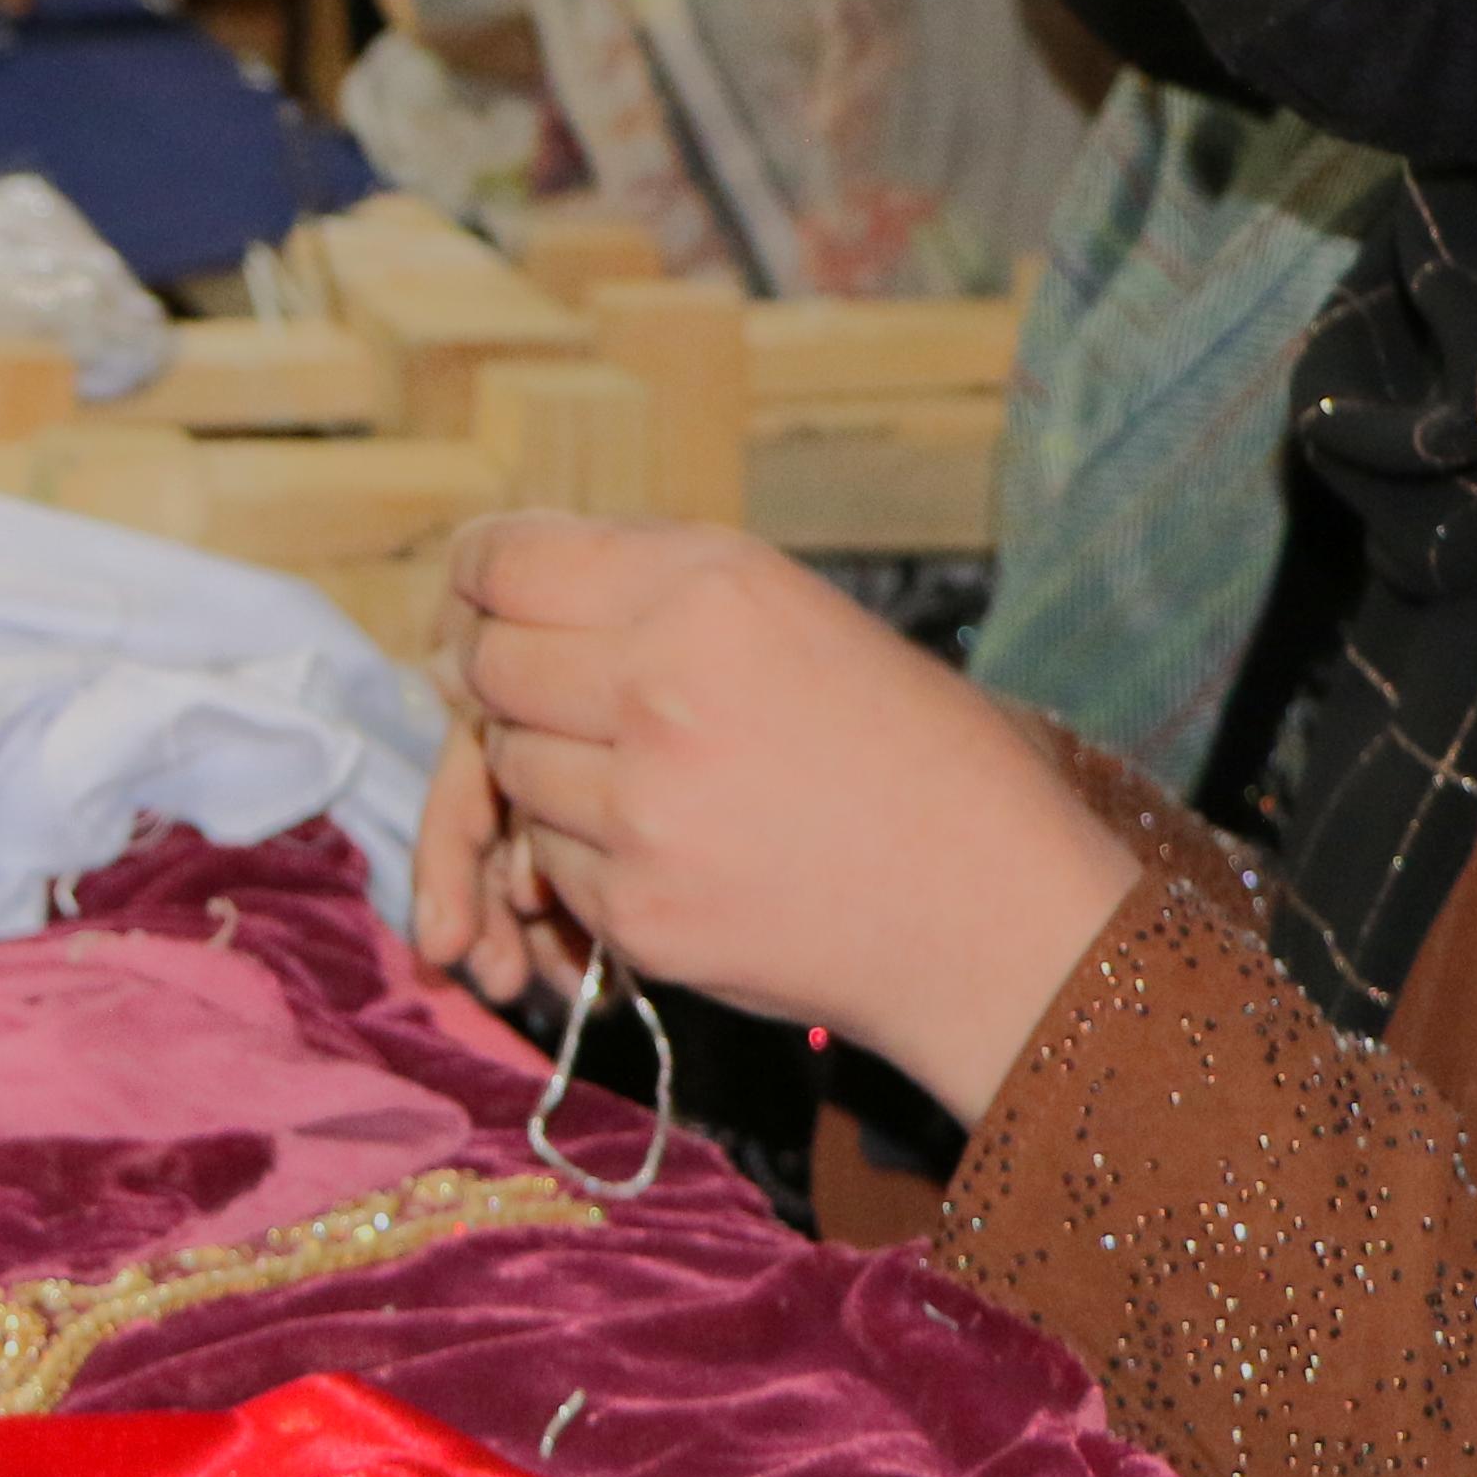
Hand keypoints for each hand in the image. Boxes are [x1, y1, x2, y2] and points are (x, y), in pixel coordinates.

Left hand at [416, 514, 1139, 1123]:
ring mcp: (641, 808)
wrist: (995, 912)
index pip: (505, 563)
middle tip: (573, 696)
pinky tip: (681, 847)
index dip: (481, 580)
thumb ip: (651, 585)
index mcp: (706, 591)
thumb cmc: (913, 752)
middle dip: (512, 677)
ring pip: (510, 766)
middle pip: (490, 664)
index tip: (484, 599)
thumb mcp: (795, 612)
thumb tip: (501, 583)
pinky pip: (550, 859)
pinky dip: (588, 854)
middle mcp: (660, 686)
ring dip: (553, 768)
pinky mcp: (637, 909)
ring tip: (658, 777)